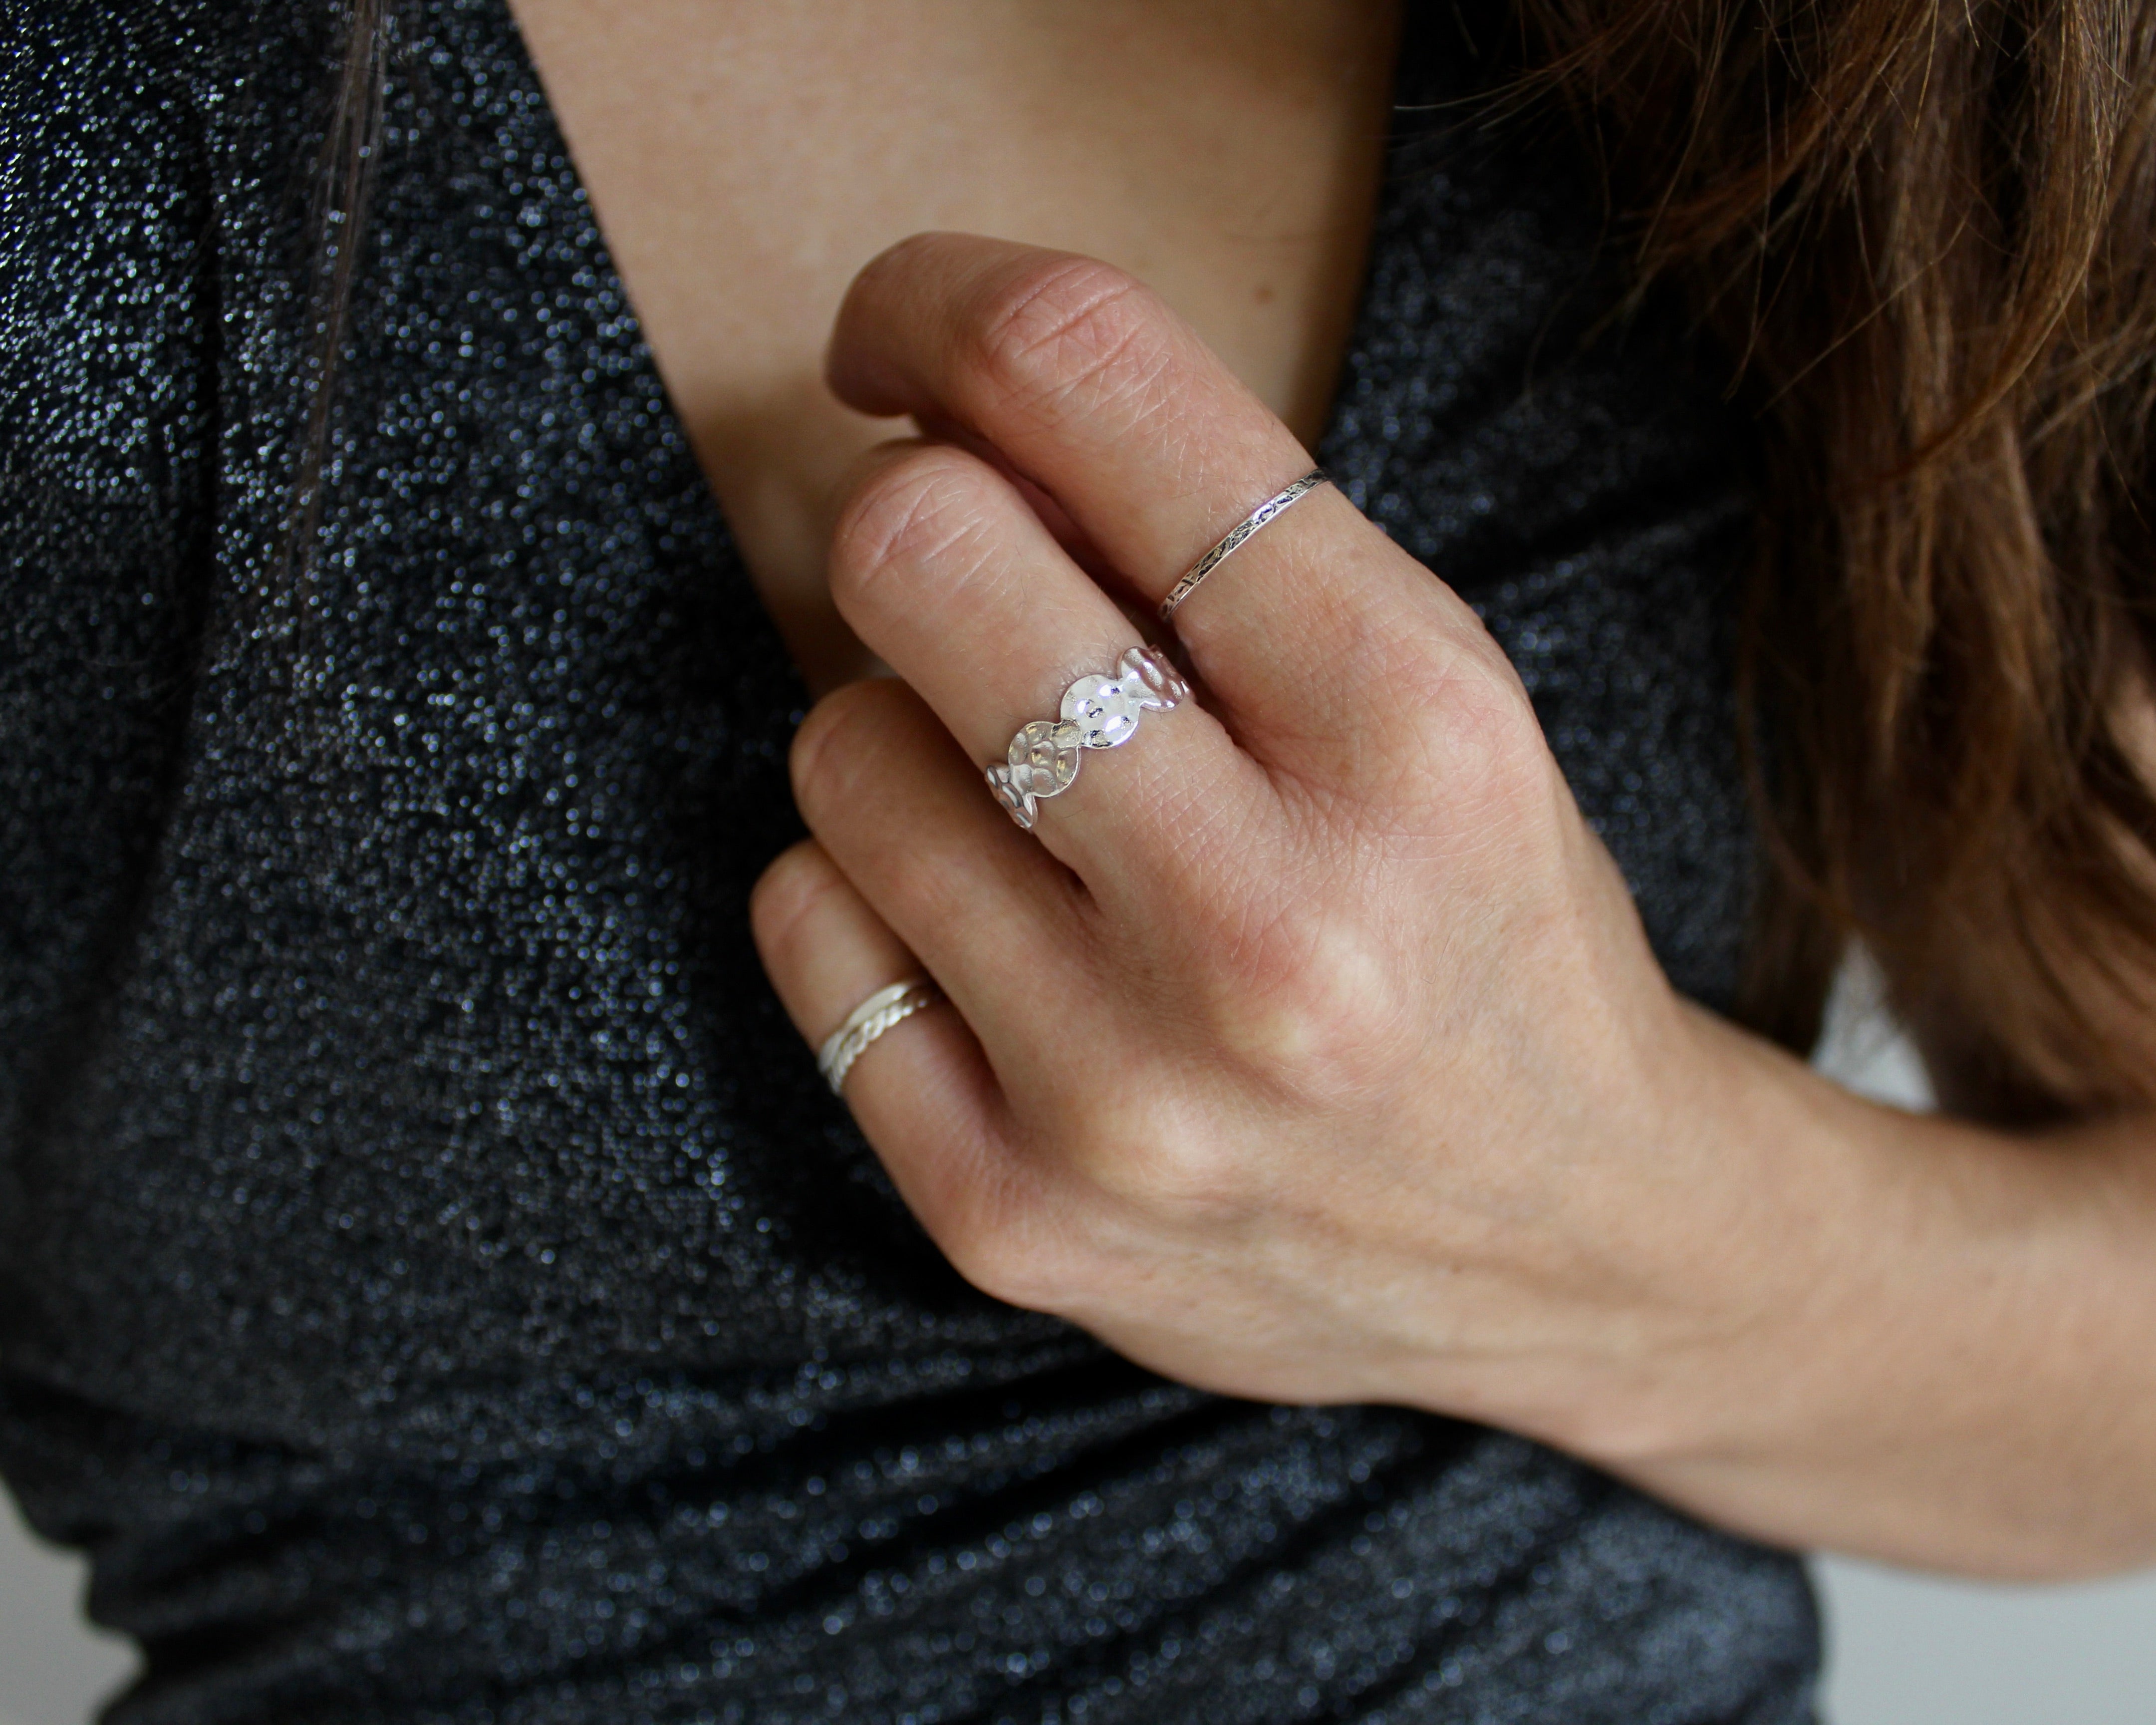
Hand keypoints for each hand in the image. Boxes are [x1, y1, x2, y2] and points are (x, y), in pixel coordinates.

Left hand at [749, 232, 1827, 1471]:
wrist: (1578, 1244)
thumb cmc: (1481, 919)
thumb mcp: (1435, 690)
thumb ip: (1213, 535)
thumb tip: (945, 395)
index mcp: (1413, 727)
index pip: (1087, 385)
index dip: (951, 307)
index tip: (910, 338)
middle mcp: (1270, 921)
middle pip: (912, 552)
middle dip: (918, 525)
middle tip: (968, 575)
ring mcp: (1127, 1092)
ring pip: (837, 749)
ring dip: (905, 734)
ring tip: (1026, 806)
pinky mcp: (1014, 1217)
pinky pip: (806, 929)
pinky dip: (868, 896)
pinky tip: (985, 936)